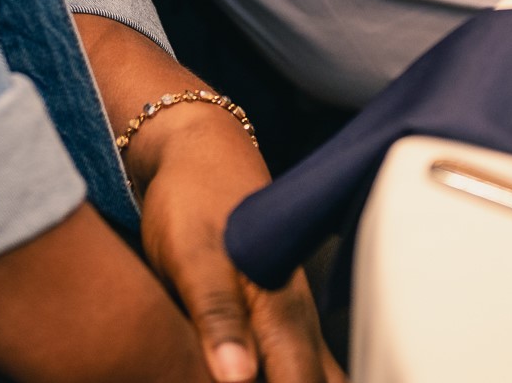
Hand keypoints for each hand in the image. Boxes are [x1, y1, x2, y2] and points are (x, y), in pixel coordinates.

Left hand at [131, 111, 343, 382]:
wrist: (200, 152)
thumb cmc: (192, 201)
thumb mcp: (192, 256)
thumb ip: (217, 314)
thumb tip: (239, 378)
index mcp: (281, 311)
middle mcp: (297, 320)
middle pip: (319, 382)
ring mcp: (291, 316)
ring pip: (314, 373)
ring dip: (301, 378)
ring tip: (265, 373)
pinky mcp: (277, 313)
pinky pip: (296, 361)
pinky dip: (290, 374)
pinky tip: (263, 370)